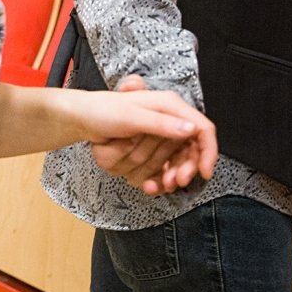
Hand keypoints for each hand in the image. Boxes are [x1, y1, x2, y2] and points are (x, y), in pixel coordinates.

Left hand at [84, 75, 217, 194]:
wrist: (83, 118)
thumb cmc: (102, 111)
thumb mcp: (130, 117)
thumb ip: (161, 123)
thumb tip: (190, 130)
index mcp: (170, 106)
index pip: (202, 129)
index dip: (208, 151)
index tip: (205, 172)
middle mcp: (169, 120)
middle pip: (192, 150)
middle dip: (185, 168)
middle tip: (174, 181)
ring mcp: (161, 136)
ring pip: (177, 162)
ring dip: (170, 176)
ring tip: (158, 184)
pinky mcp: (152, 148)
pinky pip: (162, 168)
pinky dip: (157, 178)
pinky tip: (149, 185)